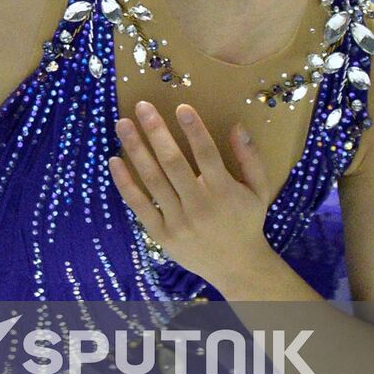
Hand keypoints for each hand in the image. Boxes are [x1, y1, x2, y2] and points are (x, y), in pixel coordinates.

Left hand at [108, 100, 274, 284]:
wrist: (237, 267)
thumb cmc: (246, 221)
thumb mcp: (259, 190)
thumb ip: (250, 158)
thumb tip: (236, 126)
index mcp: (225, 192)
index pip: (207, 155)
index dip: (194, 130)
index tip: (181, 106)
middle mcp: (200, 206)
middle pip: (173, 164)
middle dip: (156, 132)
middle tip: (142, 106)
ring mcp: (179, 222)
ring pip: (153, 181)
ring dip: (136, 150)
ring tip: (123, 124)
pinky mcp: (162, 235)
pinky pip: (139, 206)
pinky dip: (125, 183)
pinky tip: (114, 160)